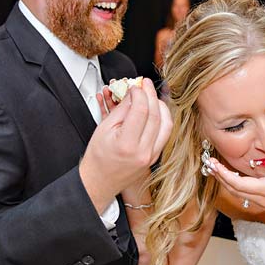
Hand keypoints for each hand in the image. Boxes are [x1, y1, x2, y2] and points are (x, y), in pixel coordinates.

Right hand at [80, 78, 172, 209]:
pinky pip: (165, 134)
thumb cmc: (98, 157)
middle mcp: (143, 152)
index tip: (135, 86)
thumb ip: (122, 110)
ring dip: (161, 106)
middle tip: (145, 84)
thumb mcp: (104, 128)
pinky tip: (155, 110)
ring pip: (166, 124)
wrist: (100, 181)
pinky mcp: (155, 157)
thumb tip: (134, 93)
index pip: (141, 111)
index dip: (139, 93)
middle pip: (156, 116)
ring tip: (151, 96)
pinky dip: (162, 118)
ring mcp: (151, 156)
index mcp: (127, 145)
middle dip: (151, 95)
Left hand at [206, 157, 264, 213]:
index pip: (239, 184)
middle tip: (208, 163)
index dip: (224, 174)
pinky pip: (245, 193)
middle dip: (220, 177)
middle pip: (234, 190)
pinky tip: (230, 175)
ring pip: (238, 193)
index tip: (213, 164)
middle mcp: (264, 200)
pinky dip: (234, 184)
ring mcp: (264, 202)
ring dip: (225, 181)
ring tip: (215, 168)